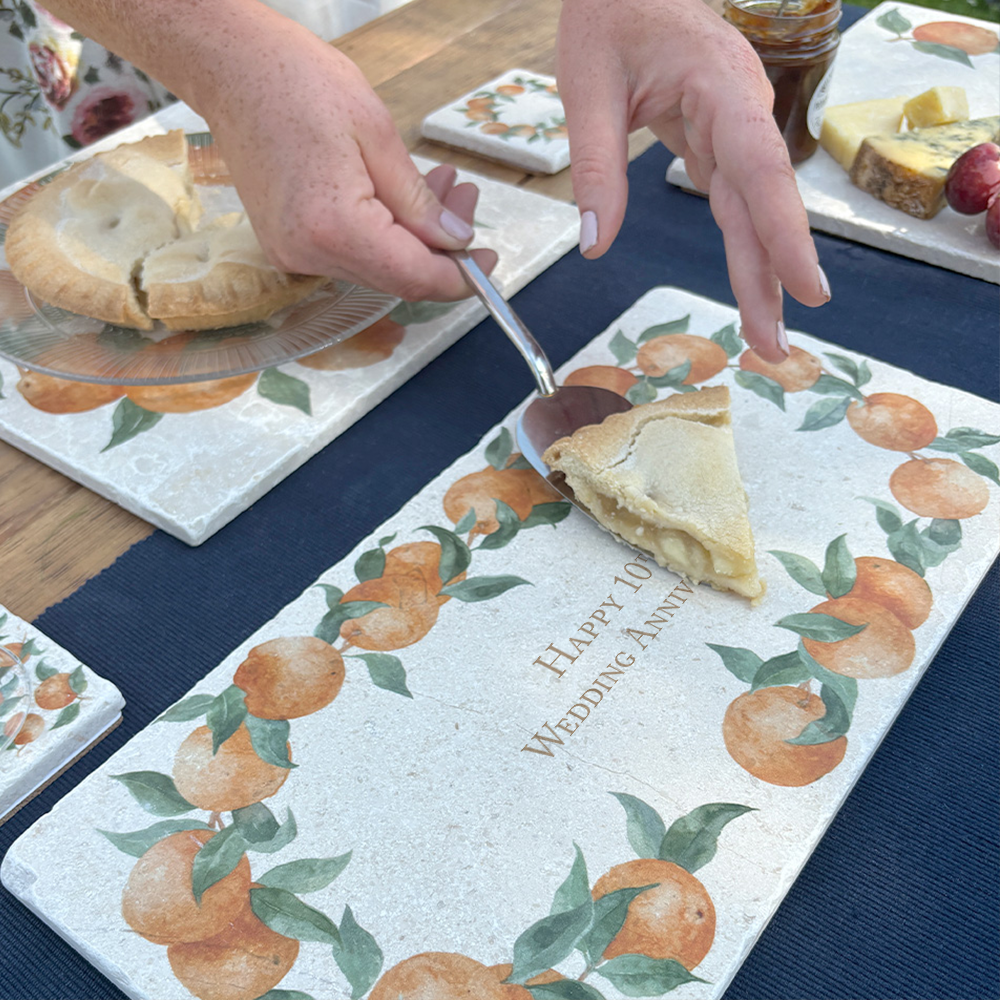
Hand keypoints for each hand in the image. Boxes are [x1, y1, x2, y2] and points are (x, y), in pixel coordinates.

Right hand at [200, 16, 495, 300]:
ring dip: (416, 236)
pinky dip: (385, 233)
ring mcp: (293, 254)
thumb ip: (419, 201)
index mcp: (334, 226)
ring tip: (442, 185)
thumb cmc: (297, 83)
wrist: (231, 69)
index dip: (460, 277)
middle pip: (398, 277)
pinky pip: (352, 255)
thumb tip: (456, 242)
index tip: (489, 258)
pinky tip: (401, 197)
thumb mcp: (377, 133)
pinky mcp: (287, 245)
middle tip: (468, 200)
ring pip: (378, 267)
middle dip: (442, 248)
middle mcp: (309, 253)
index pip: (414, 277)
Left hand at [556, 0, 829, 361]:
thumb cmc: (609, 13)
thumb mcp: (587, 85)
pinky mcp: (718, 135)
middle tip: (776, 349)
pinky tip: (752, 284)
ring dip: (760, 271)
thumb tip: (594, 246)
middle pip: (761, 205)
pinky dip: (743, 243)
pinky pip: (734, 197)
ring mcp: (734, 123)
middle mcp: (740, 108)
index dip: (784, 234)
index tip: (808, 289)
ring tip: (765, 334)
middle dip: (772, 278)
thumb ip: (595, 168)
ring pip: (751, 208)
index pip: (759, 169)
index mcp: (719, 86)